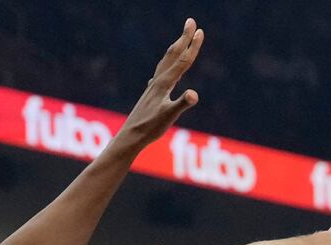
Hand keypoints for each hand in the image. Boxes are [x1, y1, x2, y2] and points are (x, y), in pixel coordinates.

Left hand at [111, 19, 203, 149]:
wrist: (130, 137)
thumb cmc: (150, 128)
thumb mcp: (169, 117)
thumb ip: (182, 104)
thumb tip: (193, 94)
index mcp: (164, 84)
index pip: (182, 61)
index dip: (193, 46)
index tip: (200, 30)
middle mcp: (158, 81)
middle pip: (173, 55)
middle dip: (184, 38)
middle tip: (191, 21)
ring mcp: (154, 87)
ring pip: (166, 63)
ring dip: (175, 49)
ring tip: (181, 40)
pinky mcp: (151, 95)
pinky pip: (161, 74)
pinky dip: (166, 67)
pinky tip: (163, 73)